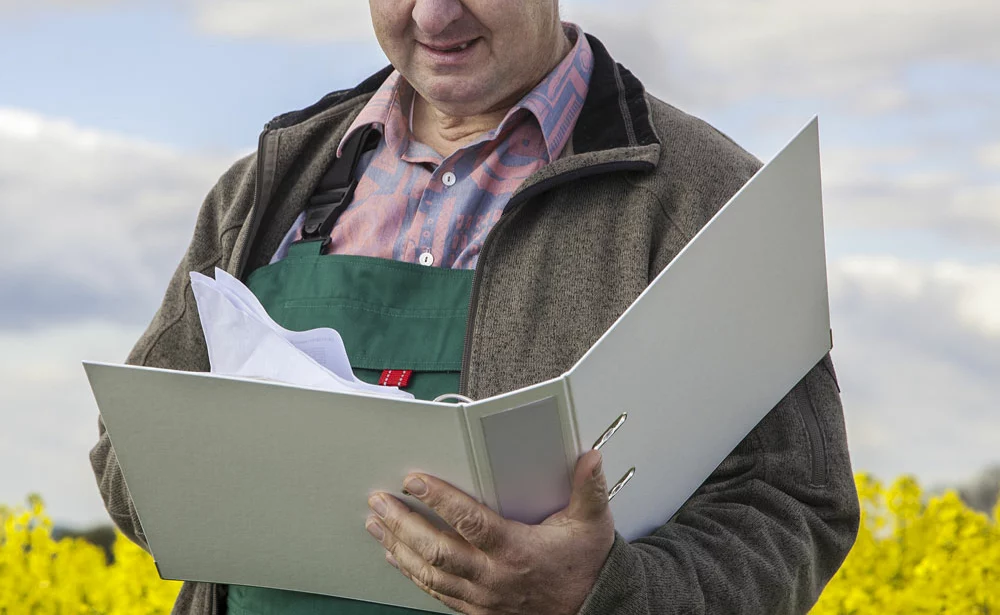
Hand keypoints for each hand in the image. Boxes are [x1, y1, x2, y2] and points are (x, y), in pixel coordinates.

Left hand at [365, 450, 614, 614]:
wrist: (592, 613)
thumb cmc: (585, 568)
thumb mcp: (592, 525)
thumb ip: (588, 489)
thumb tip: (590, 457)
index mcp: (517, 550)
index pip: (470, 522)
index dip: (440, 499)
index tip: (414, 481)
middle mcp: (494, 576)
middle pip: (437, 549)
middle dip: (403, 523)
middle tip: (379, 501)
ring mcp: (482, 597)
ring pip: (429, 573)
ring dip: (399, 547)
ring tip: (377, 524)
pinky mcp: (476, 611)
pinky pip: (436, 592)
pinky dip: (412, 574)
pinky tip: (395, 557)